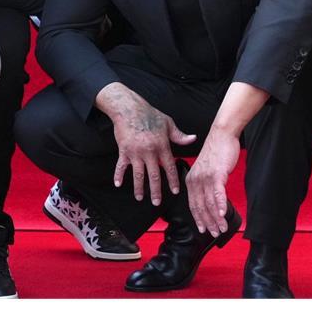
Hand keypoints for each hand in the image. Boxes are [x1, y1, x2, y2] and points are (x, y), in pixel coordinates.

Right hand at [98, 83, 195, 205]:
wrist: (129, 109)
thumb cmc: (149, 114)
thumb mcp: (168, 123)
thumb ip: (180, 135)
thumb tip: (193, 139)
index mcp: (162, 146)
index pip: (169, 167)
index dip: (173, 180)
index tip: (175, 191)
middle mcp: (149, 151)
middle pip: (154, 175)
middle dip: (156, 191)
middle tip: (157, 202)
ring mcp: (135, 152)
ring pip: (138, 174)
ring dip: (139, 188)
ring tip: (140, 197)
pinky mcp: (124, 151)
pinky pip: (121, 166)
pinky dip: (118, 175)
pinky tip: (118, 184)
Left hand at [186, 130, 239, 235]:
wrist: (222, 135)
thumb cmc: (216, 152)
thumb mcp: (206, 171)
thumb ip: (207, 185)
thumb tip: (213, 201)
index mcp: (191, 180)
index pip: (193, 204)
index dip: (198, 218)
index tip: (203, 229)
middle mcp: (195, 180)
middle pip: (200, 206)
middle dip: (208, 222)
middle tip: (214, 233)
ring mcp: (205, 177)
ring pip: (210, 202)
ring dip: (216, 218)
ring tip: (222, 227)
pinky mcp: (216, 173)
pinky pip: (218, 192)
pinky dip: (220, 204)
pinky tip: (224, 213)